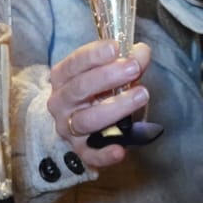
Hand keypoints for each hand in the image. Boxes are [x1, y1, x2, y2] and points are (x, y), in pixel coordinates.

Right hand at [48, 39, 151, 169]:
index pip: (73, 63)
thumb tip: (141, 52)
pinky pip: (89, 155)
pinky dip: (104, 154)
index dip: (94, 55)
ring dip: (115, 108)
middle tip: (134, 67)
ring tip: (141, 95)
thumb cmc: (95, 90)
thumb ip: (127, 60)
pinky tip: (121, 150)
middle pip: (79, 89)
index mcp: (63, 77)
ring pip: (87, 120)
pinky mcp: (79, 150)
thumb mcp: (109, 71)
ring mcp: (68, 128)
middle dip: (108, 76)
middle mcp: (60, 102)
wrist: (77, 121)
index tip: (115, 47)